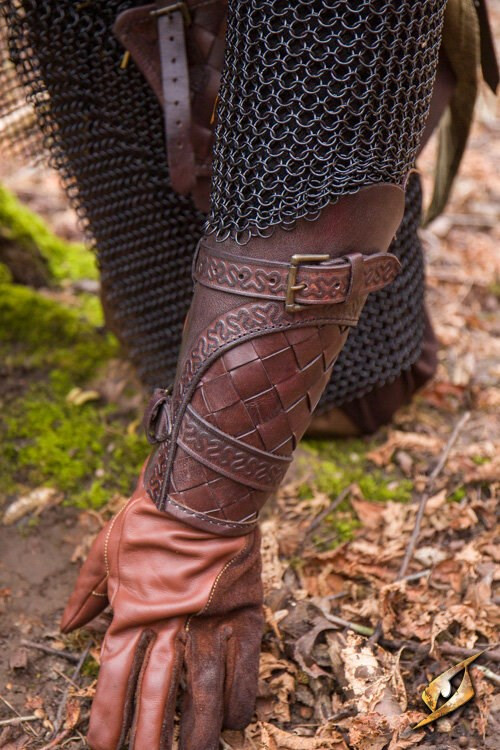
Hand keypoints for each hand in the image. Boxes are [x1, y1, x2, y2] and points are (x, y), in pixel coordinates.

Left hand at [61, 467, 262, 749]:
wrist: (203, 489)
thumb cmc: (150, 516)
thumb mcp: (106, 547)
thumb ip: (87, 590)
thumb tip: (66, 627)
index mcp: (133, 609)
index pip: (116, 676)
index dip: (107, 717)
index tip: (101, 748)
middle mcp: (170, 623)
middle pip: (156, 693)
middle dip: (148, 738)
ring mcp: (209, 620)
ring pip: (202, 689)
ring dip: (196, 731)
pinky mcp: (243, 611)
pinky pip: (244, 665)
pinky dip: (239, 698)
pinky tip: (233, 722)